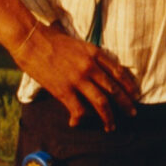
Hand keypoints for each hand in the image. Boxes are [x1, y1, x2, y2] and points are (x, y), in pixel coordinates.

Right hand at [14, 24, 139, 128]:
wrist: (31, 40)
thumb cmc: (50, 39)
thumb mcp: (78, 43)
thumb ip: (89, 56)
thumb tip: (97, 68)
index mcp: (95, 53)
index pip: (118, 71)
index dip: (128, 85)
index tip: (134, 94)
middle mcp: (90, 67)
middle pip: (114, 90)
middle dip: (125, 104)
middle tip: (132, 113)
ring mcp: (78, 80)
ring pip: (102, 103)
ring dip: (109, 117)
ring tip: (111, 126)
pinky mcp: (64, 90)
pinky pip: (79, 110)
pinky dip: (80, 119)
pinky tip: (77, 123)